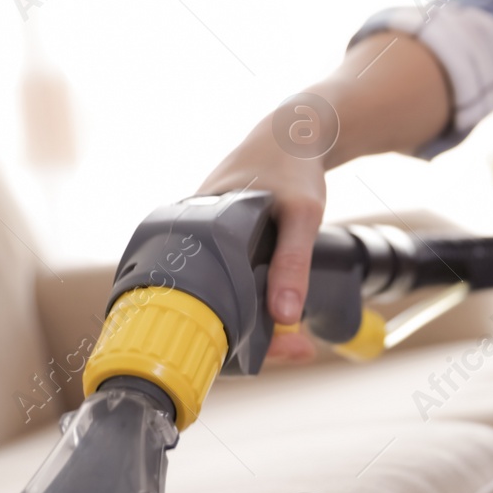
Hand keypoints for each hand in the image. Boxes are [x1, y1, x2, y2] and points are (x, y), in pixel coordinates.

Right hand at [198, 112, 331, 362]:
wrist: (291, 135)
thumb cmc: (292, 168)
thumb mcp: (303, 213)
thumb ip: (293, 263)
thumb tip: (285, 318)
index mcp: (193, 229)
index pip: (196, 300)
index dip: (228, 335)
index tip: (269, 356)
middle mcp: (189, 239)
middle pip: (208, 309)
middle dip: (251, 339)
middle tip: (300, 350)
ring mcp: (202, 244)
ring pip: (220, 301)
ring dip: (255, 327)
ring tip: (298, 343)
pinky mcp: (216, 248)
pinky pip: (228, 288)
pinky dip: (252, 308)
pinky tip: (280, 320)